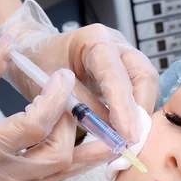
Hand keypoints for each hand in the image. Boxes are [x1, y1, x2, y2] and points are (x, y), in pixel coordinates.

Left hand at [0, 0, 159, 143]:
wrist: (33, 51)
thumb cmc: (36, 65)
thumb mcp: (50, 88)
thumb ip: (81, 108)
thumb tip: (109, 132)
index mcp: (95, 40)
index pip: (115, 75)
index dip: (123, 108)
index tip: (127, 135)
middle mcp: (116, 44)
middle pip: (144, 76)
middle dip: (141, 111)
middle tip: (133, 141)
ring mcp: (125, 56)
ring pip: (147, 84)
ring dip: (142, 114)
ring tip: (130, 139)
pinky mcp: (126, 71)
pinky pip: (140, 92)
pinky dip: (136, 113)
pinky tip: (127, 132)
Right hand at [0, 37, 111, 180]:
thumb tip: (9, 46)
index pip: (32, 126)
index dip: (54, 100)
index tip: (63, 78)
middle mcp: (1, 177)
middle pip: (55, 155)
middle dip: (73, 129)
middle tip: (74, 106)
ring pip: (60, 177)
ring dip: (88, 156)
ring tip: (113, 138)